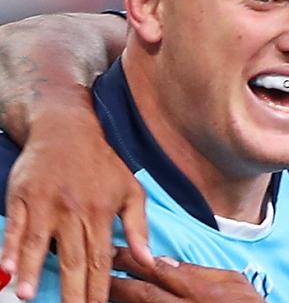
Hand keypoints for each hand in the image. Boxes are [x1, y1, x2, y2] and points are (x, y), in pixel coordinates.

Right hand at [0, 99, 152, 301]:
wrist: (67, 130)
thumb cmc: (102, 163)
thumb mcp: (130, 190)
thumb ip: (139, 227)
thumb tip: (147, 260)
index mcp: (101, 212)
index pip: (100, 260)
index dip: (98, 289)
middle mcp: (74, 211)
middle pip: (73, 258)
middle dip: (71, 292)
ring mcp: (46, 204)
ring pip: (39, 243)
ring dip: (33, 272)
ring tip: (27, 297)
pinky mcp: (22, 197)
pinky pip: (15, 226)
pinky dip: (10, 247)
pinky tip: (7, 267)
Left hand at [110, 248, 264, 302]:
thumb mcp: (232, 282)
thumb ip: (200, 272)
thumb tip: (167, 263)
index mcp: (200, 291)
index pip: (159, 272)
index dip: (133, 260)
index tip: (115, 250)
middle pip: (142, 296)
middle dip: (117, 282)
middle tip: (98, 269)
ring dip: (120, 300)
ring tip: (102, 290)